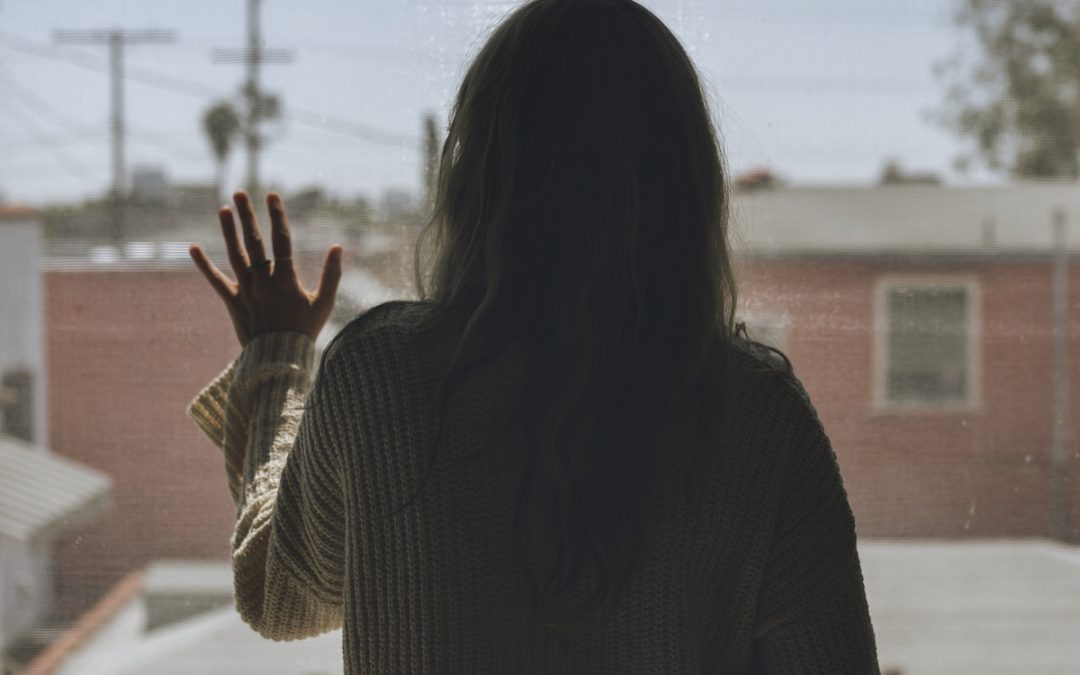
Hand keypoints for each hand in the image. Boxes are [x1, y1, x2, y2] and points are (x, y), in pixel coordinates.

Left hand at [189, 191, 342, 346]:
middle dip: (247, 215)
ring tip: (223, 209)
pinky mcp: (232, 302)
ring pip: (235, 255)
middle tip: (240, 193)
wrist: (279, 359)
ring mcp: (246, 290)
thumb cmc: (305, 331)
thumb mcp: (324, 303)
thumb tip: (337, 247)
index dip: (277, 216)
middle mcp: (263, 280)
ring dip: (229, 231)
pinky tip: (193, 247)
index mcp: (286, 278)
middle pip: (254, 242)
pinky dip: (204, 265)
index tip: (272, 195)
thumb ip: (332, 274)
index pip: (281, 240)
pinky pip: (215, 280)